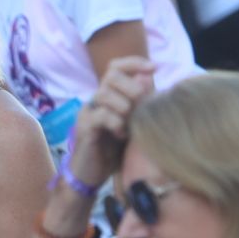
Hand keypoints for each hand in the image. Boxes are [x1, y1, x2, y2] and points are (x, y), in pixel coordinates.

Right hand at [69, 56, 156, 188]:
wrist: (92, 174)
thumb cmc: (113, 150)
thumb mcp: (131, 124)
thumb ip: (139, 103)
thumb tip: (149, 77)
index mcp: (108, 96)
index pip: (116, 66)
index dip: (134, 63)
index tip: (154, 68)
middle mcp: (95, 100)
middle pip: (111, 75)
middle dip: (131, 85)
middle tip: (141, 102)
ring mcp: (87, 112)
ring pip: (104, 93)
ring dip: (123, 105)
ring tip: (130, 122)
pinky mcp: (84, 128)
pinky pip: (100, 115)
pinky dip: (115, 122)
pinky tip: (121, 134)